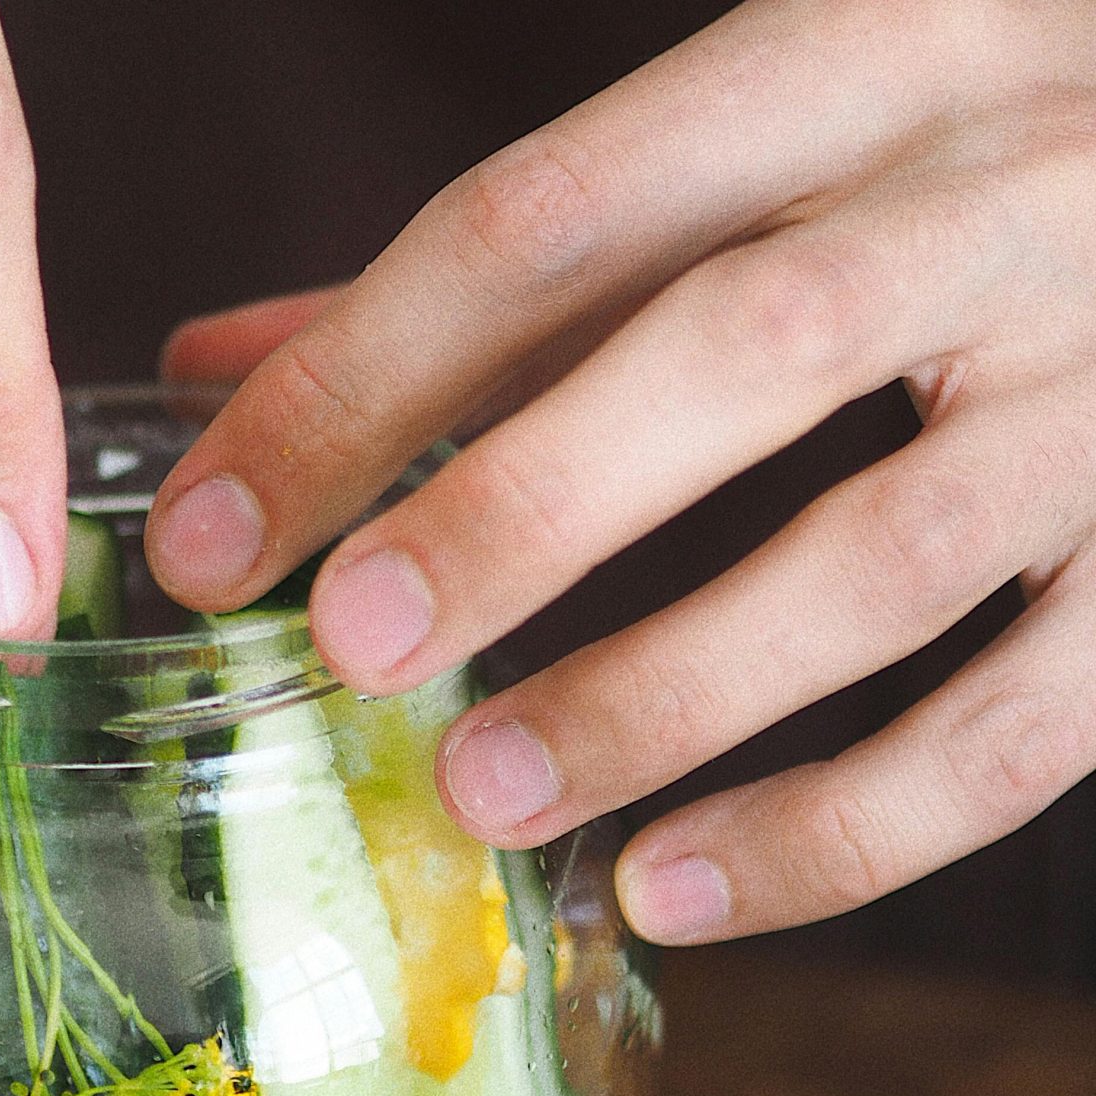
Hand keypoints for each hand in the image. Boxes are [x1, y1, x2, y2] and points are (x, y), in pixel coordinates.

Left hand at [145, 0, 1095, 944]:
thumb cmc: (932, 152)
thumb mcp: (731, 142)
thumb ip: (488, 275)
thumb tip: (221, 368)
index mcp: (848, 60)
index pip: (553, 219)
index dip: (359, 380)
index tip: (210, 532)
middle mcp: (997, 197)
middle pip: (741, 351)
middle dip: (518, 511)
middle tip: (352, 648)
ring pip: (888, 555)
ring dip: (662, 694)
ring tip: (488, 793)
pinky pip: (1024, 729)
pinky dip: (839, 831)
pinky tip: (674, 883)